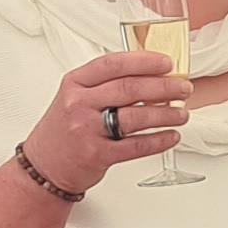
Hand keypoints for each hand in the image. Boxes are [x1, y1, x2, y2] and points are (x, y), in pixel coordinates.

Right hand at [26, 49, 189, 193]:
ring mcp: (87, 130)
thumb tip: (152, 74)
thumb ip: (106, 84)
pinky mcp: (97, 155)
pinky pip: (136, 145)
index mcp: (75, 83)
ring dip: (166, 114)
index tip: (167, 63)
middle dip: (163, 87)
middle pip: (129, 89)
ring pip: (136, 117)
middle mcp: (79, 104)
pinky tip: (171, 136)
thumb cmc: (65, 128)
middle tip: (183, 88)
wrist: (45, 165)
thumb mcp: (76, 96)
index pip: (113, 64)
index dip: (144, 61)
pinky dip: (159, 140)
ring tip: (182, 113)